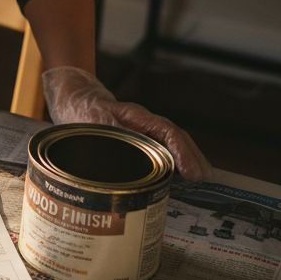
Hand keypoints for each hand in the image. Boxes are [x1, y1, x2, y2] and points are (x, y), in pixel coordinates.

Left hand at [42, 66, 211, 180]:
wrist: (76, 100)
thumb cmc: (83, 112)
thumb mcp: (91, 124)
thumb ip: (106, 137)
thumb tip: (119, 160)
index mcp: (136, 117)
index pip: (167, 132)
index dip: (182, 152)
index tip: (192, 172)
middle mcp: (144, 123)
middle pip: (176, 138)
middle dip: (193, 157)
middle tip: (205, 178)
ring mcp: (143, 131)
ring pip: (171, 143)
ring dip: (187, 160)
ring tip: (201, 179)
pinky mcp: (138, 140)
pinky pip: (162, 149)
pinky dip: (174, 162)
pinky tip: (180, 177)